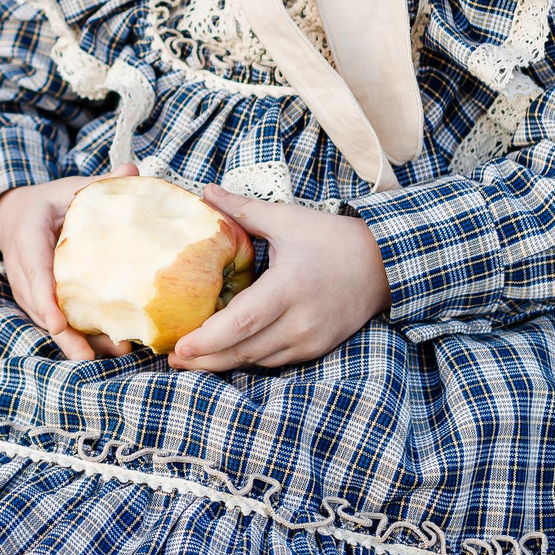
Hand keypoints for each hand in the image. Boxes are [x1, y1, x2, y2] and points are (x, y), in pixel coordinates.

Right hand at [0, 169, 134, 361]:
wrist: (15, 218)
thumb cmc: (49, 204)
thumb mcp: (67, 189)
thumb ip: (97, 185)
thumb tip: (133, 171)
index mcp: (28, 239)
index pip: (34, 273)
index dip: (44, 300)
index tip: (58, 323)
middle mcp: (22, 271)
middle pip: (40, 309)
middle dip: (65, 335)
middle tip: (90, 356)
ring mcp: (27, 291)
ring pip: (48, 322)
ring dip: (76, 342)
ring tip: (112, 353)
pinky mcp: (37, 303)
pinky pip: (54, 323)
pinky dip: (78, 337)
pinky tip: (108, 348)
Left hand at [167, 189, 389, 372]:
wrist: (382, 264)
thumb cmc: (331, 239)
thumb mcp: (287, 219)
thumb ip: (243, 209)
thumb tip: (206, 191)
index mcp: (289, 288)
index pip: (242, 322)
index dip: (208, 339)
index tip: (179, 346)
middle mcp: (300, 321)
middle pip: (244, 350)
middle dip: (205, 359)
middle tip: (172, 358)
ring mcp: (310, 339)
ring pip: (258, 360)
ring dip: (224, 362)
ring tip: (191, 359)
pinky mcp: (316, 348)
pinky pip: (274, 360)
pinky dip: (249, 357)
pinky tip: (226, 353)